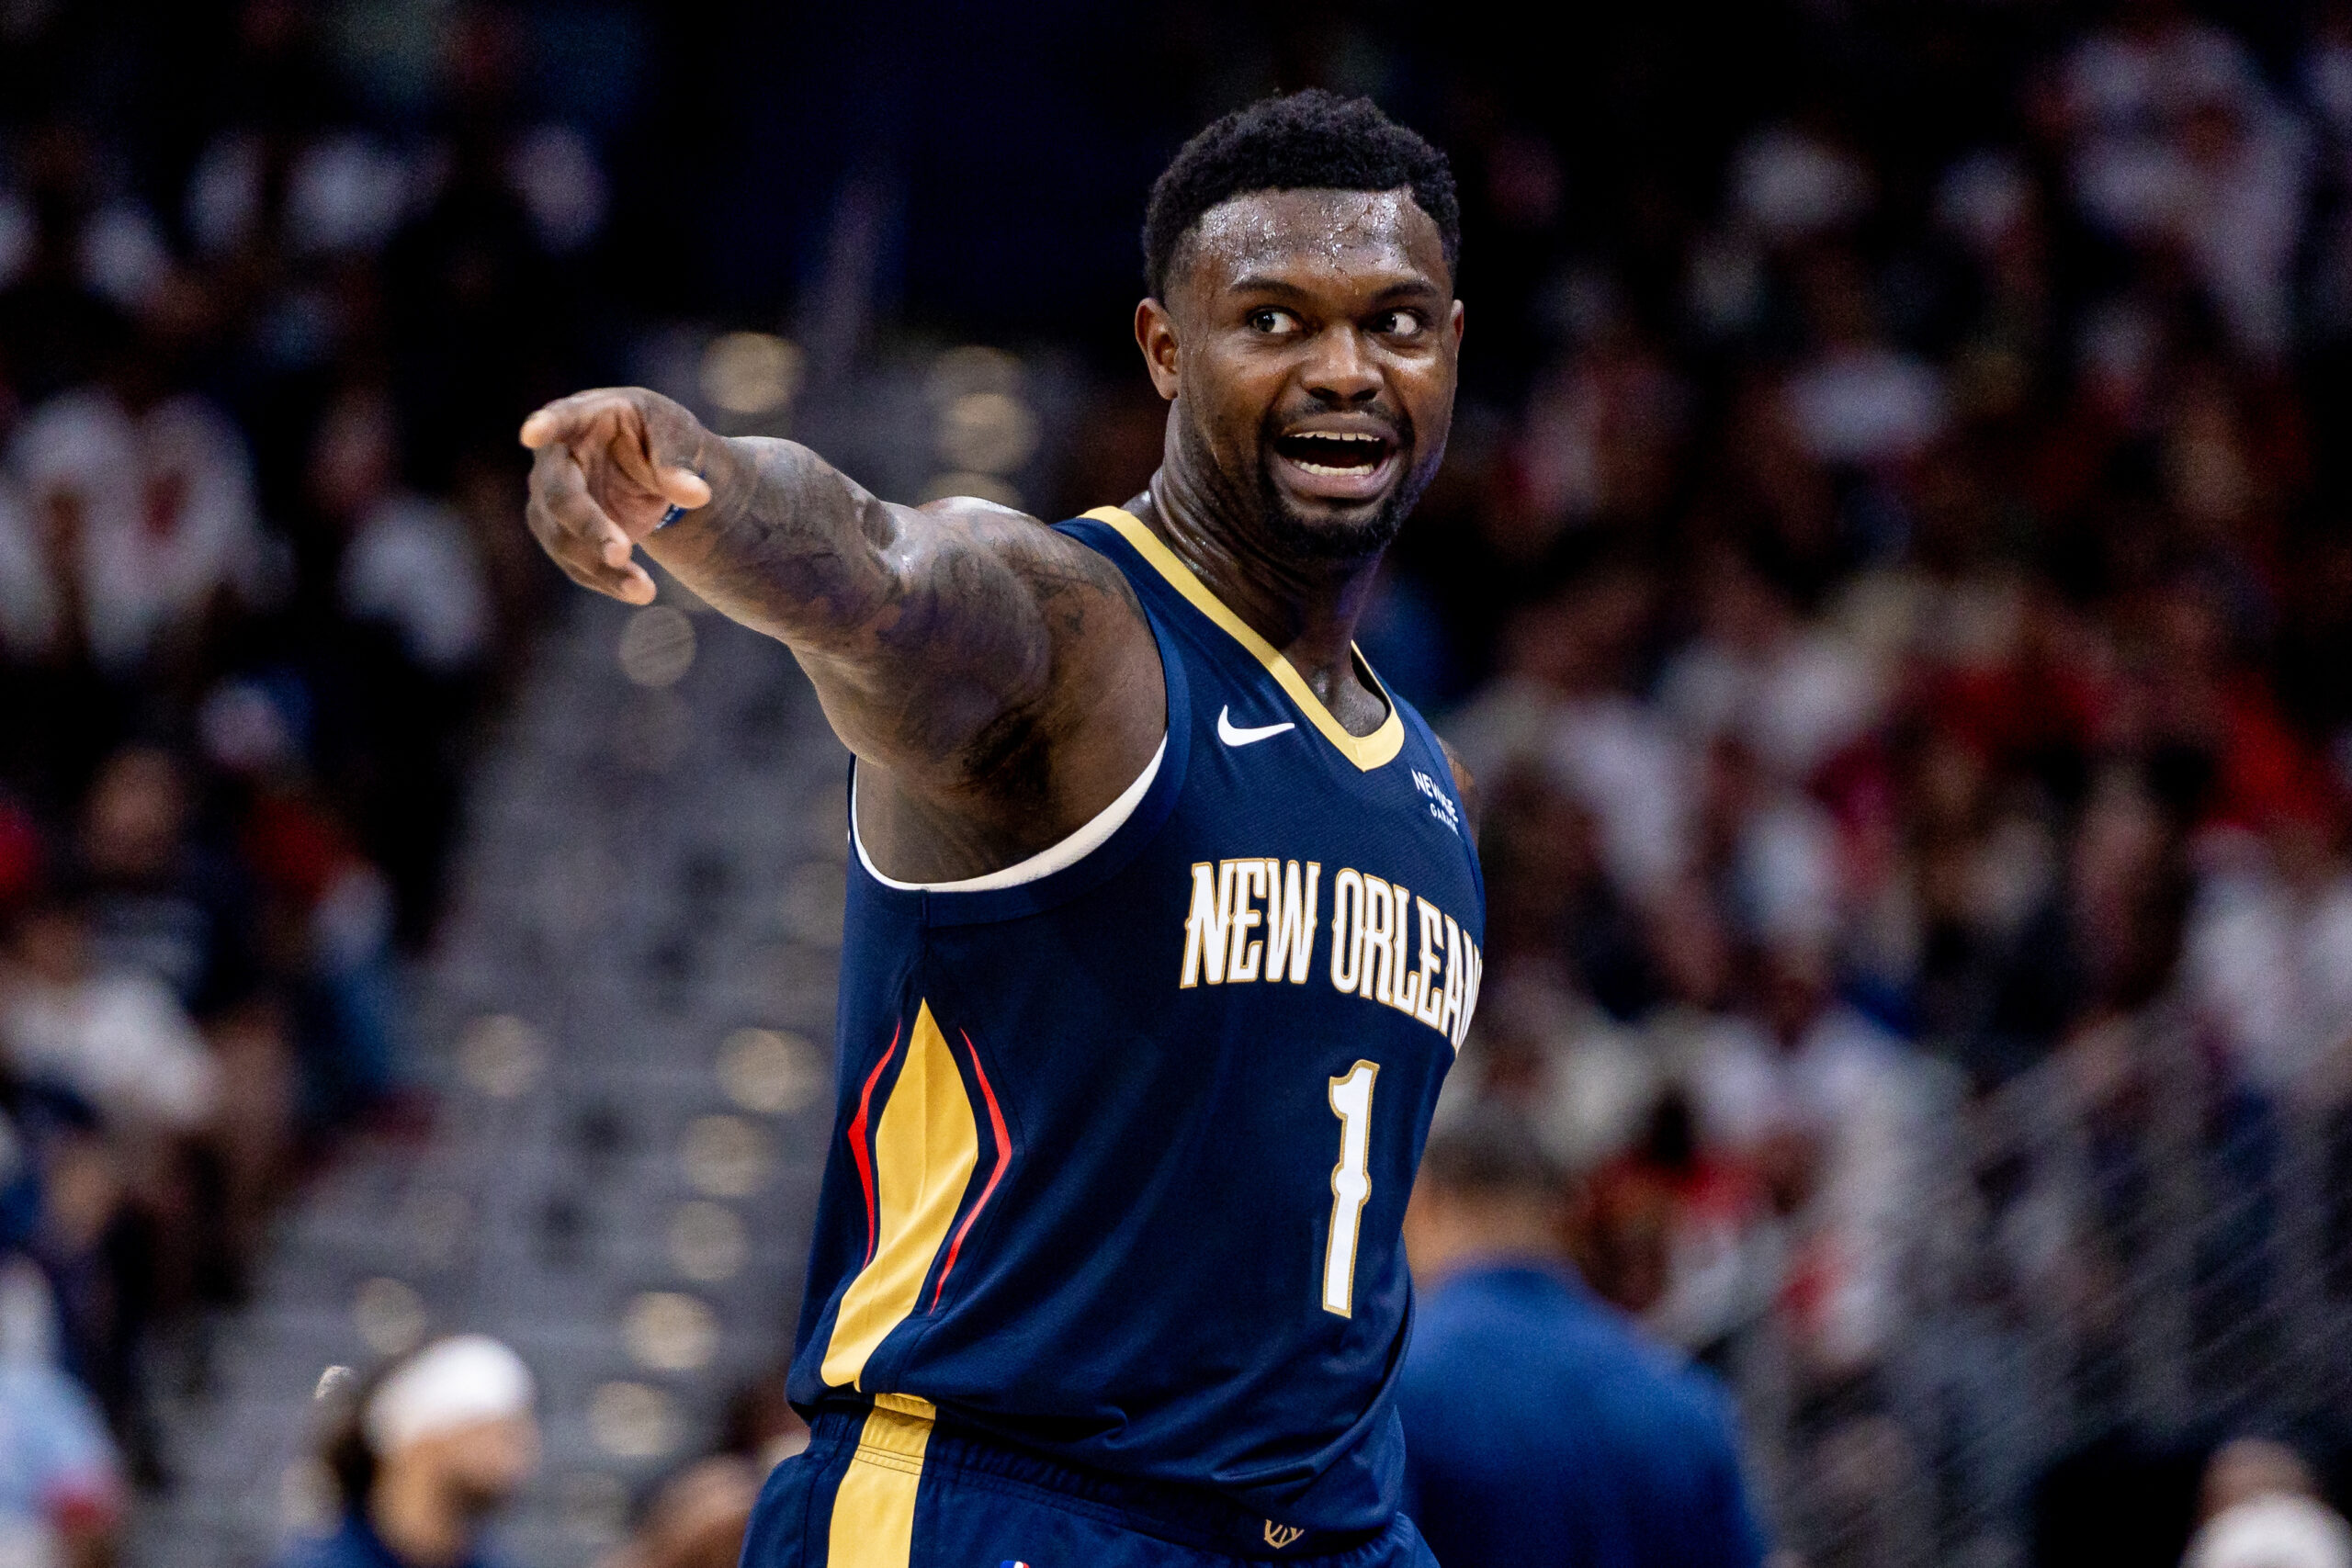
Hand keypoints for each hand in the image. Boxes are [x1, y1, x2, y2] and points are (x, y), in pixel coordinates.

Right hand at [520, 388, 717, 603]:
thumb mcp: (677, 435)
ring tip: (644, 591)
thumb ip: (680, 462)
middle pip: (559, 497)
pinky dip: (607, 582)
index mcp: (582, 417)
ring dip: (602, 569)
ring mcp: (549, 500)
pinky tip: (638, 591)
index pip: (561, 419)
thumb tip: (697, 496)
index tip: (532, 432)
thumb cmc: (658, 435)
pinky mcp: (560, 535)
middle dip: (589, 528)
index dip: (545, 425)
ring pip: (563, 541)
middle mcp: (555, 459)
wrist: (651, 468)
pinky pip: (577, 565)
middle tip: (621, 554)